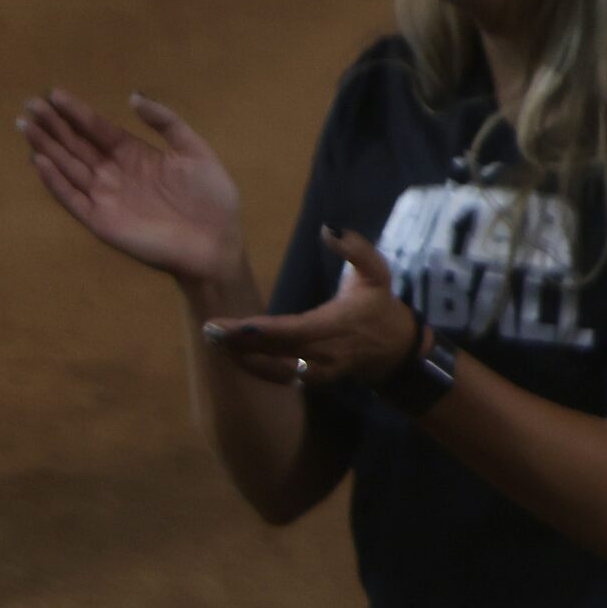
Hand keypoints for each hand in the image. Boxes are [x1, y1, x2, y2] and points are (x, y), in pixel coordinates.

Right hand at [18, 89, 246, 284]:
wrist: (217, 242)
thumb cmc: (211, 197)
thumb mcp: (194, 151)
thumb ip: (167, 122)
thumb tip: (133, 96)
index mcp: (136, 154)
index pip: (99, 129)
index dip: (78, 112)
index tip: (55, 93)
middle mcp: (116, 172)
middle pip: (78, 145)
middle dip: (54, 125)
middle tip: (30, 102)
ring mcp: (107, 196)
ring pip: (69, 166)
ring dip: (47, 147)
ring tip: (25, 125)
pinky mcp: (102, 220)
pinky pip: (73, 198)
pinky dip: (56, 181)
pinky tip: (40, 161)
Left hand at [205, 228, 422, 389]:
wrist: (397, 350)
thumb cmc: (381, 307)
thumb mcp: (378, 272)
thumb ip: (357, 249)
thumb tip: (329, 228)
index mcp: (337, 325)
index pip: (292, 330)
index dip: (260, 330)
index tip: (229, 324)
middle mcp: (326, 352)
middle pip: (276, 351)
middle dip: (240, 342)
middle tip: (209, 330)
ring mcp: (320, 370)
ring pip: (275, 369)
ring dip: (243, 358)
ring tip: (216, 342)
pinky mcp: (314, 380)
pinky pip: (281, 378)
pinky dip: (256, 369)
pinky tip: (235, 356)